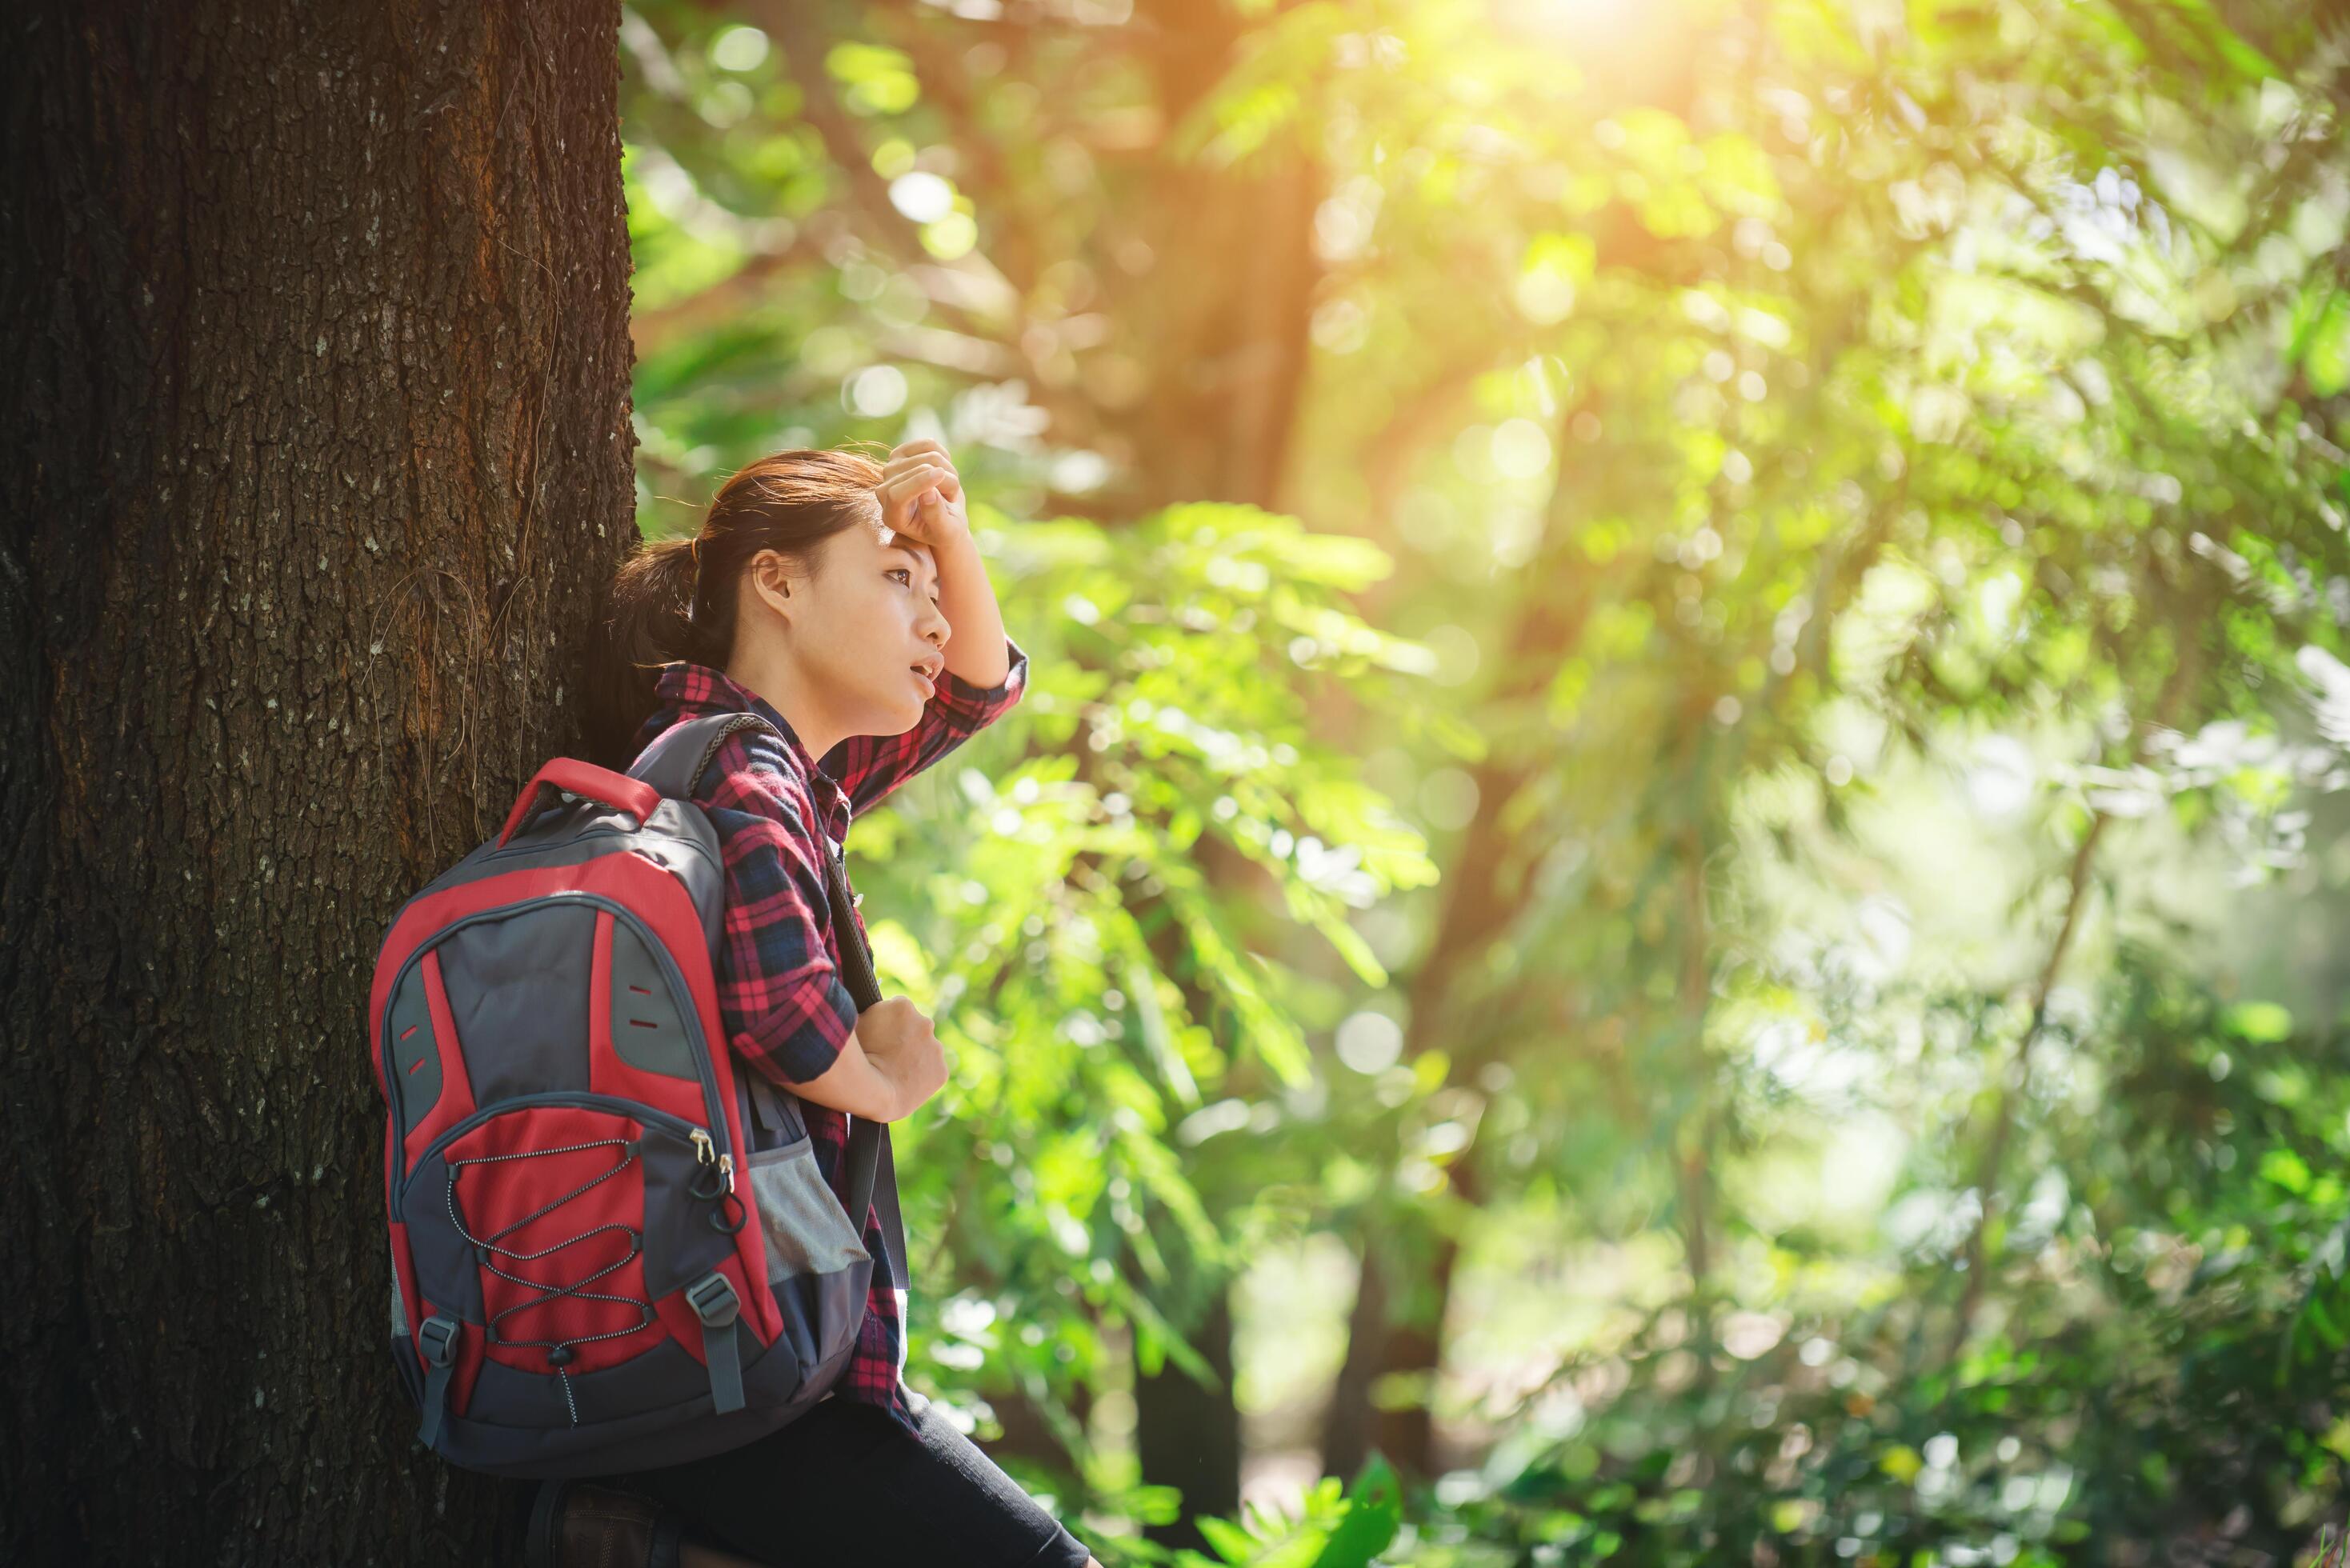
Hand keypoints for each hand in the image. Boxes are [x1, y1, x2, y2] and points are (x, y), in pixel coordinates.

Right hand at [854, 995, 947, 1119]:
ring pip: (926, 1051)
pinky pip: (933, 1073)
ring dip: (915, 1058)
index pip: (898, 1011)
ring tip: (894, 1074)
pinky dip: (923, 1078)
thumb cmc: (856, 1057)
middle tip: (887, 1057)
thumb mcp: (856, 1025)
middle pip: (915, 1029)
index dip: (887, 1026)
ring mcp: (936, 1048)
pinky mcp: (941, 1071)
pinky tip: (906, 1085)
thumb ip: (870, 1015)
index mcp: (902, 1006)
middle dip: (904, 1040)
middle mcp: (925, 1023)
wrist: (871, 1091)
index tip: (879, 1038)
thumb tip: (871, 1014)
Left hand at [876, 438, 969, 552]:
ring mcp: (890, 470)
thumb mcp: (946, 531)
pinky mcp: (900, 454)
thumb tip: (928, 493)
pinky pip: (927, 444)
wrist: (944, 516)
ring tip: (948, 486)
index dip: (918, 483)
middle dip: (944, 479)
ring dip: (947, 469)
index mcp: (892, 517)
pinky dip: (943, 455)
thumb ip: (936, 516)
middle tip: (953, 495)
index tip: (941, 476)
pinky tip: (944, 470)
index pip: (896, 494)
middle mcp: (884, 492)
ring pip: (924, 456)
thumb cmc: (945, 529)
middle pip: (914, 471)